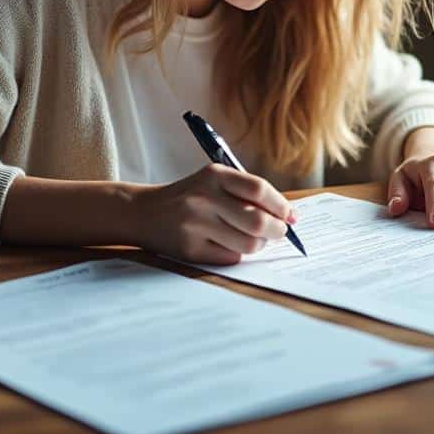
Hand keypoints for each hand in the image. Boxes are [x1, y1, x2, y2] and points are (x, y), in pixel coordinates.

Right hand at [135, 164, 295, 264]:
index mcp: (214, 175)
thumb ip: (247, 193)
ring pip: (248, 244)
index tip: (291, 216)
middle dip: (276, 230)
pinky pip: (231, 257)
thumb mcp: (213, 181)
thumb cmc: (189, 196)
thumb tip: (289, 215)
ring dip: (259, 244)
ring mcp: (195, 225)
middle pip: (258, 221)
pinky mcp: (190, 249)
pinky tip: (229, 244)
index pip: (259, 190)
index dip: (281, 205)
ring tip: (254, 239)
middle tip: (279, 232)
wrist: (143, 212)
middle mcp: (204, 198)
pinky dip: (238, 253)